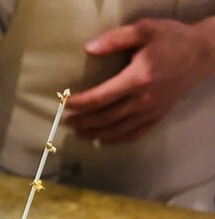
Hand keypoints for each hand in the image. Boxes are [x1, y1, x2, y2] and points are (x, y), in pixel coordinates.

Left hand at [65, 18, 214, 143]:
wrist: (200, 55)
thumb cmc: (171, 39)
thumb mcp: (144, 29)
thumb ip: (116, 39)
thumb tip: (90, 48)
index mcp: (137, 78)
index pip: (101, 97)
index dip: (81, 103)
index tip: (66, 104)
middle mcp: (143, 100)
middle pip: (105, 118)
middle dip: (83, 122)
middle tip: (66, 122)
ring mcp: (150, 112)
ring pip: (117, 131)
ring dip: (95, 134)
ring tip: (79, 133)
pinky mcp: (156, 118)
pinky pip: (133, 135)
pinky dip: (115, 140)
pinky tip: (103, 139)